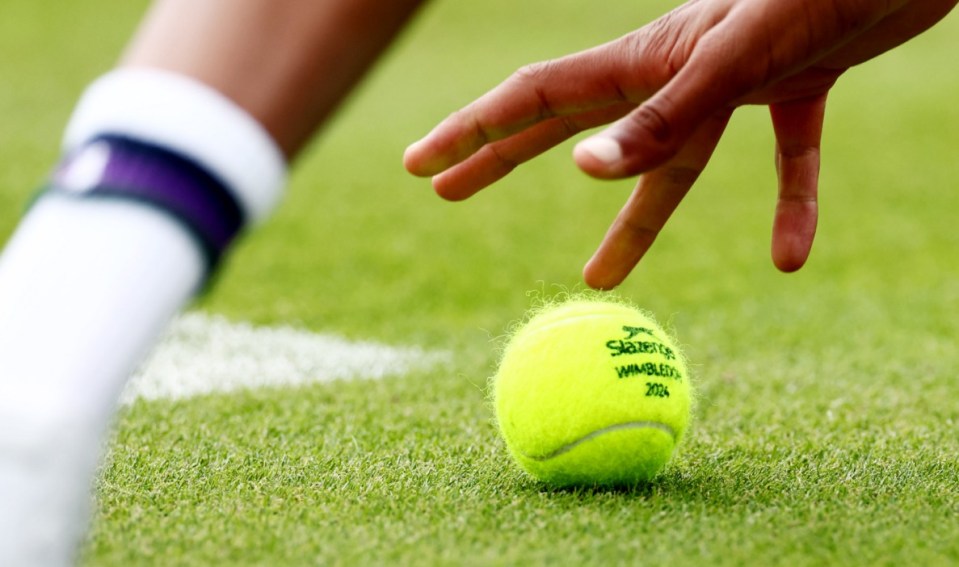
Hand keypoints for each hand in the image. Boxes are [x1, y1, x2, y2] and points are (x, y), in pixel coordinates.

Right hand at [404, 0, 956, 288]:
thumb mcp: (740, 56)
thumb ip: (665, 117)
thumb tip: (585, 172)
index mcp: (646, 57)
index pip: (533, 98)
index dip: (470, 132)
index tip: (418, 164)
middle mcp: (675, 70)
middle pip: (568, 126)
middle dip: (500, 161)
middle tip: (447, 192)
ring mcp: (732, 82)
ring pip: (671, 165)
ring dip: (634, 224)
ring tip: (598, 278)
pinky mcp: (796, 88)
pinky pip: (782, 159)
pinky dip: (786, 206)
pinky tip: (789, 257)